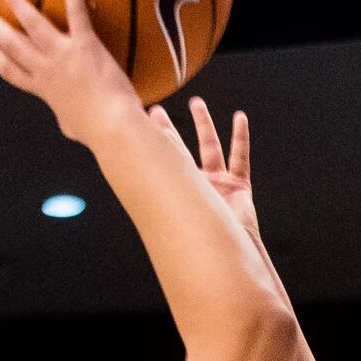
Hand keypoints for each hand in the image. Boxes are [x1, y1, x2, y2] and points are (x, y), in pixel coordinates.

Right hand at [0, 0, 142, 143]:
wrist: (112, 127)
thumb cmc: (99, 132)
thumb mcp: (75, 128)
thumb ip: (70, 119)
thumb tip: (75, 123)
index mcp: (43, 90)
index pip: (11, 72)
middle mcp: (46, 70)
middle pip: (12, 44)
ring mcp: (62, 55)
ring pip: (31, 23)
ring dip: (16, 2)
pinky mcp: (84, 45)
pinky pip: (75, 12)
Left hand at [152, 98, 259, 243]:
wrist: (221, 256)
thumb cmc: (195, 241)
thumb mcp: (170, 212)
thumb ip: (153, 193)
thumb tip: (119, 168)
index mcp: (175, 192)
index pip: (159, 160)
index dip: (151, 141)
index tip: (139, 123)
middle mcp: (193, 185)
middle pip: (178, 150)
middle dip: (167, 130)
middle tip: (155, 111)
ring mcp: (216, 184)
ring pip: (210, 147)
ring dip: (203, 124)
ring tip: (196, 104)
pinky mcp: (238, 187)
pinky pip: (240, 157)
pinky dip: (241, 138)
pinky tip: (240, 119)